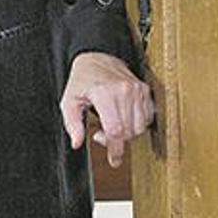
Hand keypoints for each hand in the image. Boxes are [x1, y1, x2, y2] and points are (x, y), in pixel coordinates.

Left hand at [60, 51, 154, 167]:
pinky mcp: (145, 90)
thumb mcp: (69, 100)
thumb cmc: (82, 79)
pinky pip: (148, 117)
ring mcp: (137, 90)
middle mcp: (124, 91)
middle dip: (117, 141)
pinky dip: (138, 124)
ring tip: (112, 126)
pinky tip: (123, 119)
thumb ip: (72, 123)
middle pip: (130, 131)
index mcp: (104, 93)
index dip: (115, 149)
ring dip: (128, 133)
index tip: (114, 160)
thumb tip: (77, 143)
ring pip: (141, 126)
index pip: (116, 130)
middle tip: (102, 135)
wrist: (97, 56)